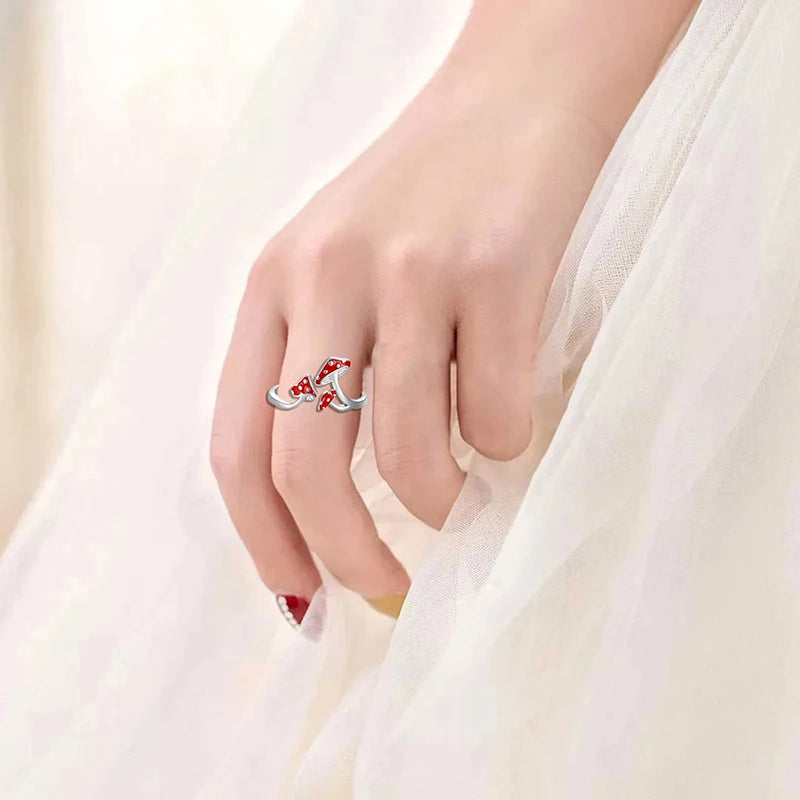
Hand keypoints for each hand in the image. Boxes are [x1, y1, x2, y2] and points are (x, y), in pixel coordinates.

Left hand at [209, 60, 611, 607]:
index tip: (302, 596)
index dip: (262, 541)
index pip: (235, 445)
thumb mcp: (334, 266)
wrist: (514, 99)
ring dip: (442, 503)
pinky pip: (495, 415)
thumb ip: (317, 365)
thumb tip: (329, 508)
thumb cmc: (424, 202)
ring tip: (463, 493)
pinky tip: (512, 417)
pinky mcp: (496, 269)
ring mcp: (409, 271)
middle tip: (388, 588)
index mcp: (272, 286)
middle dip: (347, 555)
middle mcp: (325, 276)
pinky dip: (507, 445)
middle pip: (306, 467)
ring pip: (407, 453)